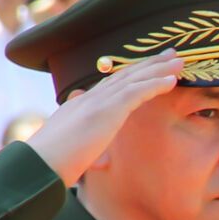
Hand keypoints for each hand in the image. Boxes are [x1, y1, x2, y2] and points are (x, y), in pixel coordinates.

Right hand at [27, 51, 184, 184]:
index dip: (133, 74)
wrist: (39, 164)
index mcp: (82, 105)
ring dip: (158, 69)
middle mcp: (90, 98)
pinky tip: (171, 81)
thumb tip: (94, 154)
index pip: (112, 84)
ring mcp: (97, 103)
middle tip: (172, 55)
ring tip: (179, 62)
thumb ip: (85, 143)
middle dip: (150, 63)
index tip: (151, 67)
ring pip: (132, 79)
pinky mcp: (104, 112)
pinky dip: (154, 84)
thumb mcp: (71, 148)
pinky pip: (134, 92)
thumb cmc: (52, 162)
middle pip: (125, 75)